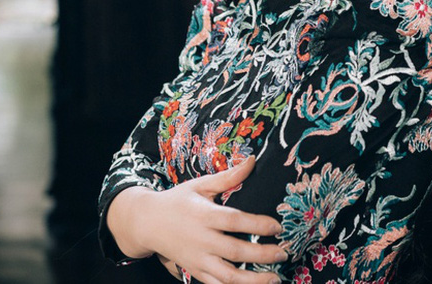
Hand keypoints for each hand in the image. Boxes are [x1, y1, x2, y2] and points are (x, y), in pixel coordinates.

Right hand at [108, 157, 285, 283]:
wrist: (148, 223)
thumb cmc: (178, 200)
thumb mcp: (201, 185)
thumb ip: (228, 176)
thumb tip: (252, 160)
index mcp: (205, 215)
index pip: (235, 221)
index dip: (258, 225)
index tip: (277, 226)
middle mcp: (202, 240)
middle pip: (236, 251)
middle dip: (263, 255)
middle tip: (284, 252)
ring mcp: (197, 259)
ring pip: (228, 276)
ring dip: (253, 280)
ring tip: (275, 278)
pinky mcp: (194, 271)